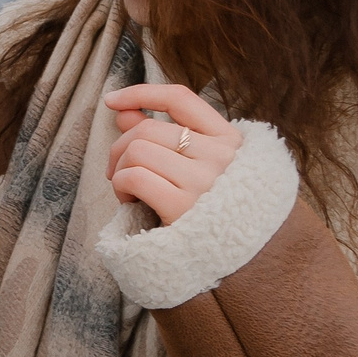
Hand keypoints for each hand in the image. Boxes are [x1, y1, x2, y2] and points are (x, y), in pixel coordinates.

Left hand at [103, 84, 244, 224]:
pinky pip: (134, 178)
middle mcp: (221, 156)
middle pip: (148, 129)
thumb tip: (122, 111)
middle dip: (120, 149)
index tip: (112, 101)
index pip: (180, 98)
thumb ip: (162, 138)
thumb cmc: (214, 212)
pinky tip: (131, 203)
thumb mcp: (197, 169)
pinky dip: (121, 188)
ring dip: (120, 171)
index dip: (141, 93)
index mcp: (229, 140)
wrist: (245, 263)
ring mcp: (205, 181)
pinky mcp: (184, 207)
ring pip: (137, 150)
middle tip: (119, 174)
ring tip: (130, 192)